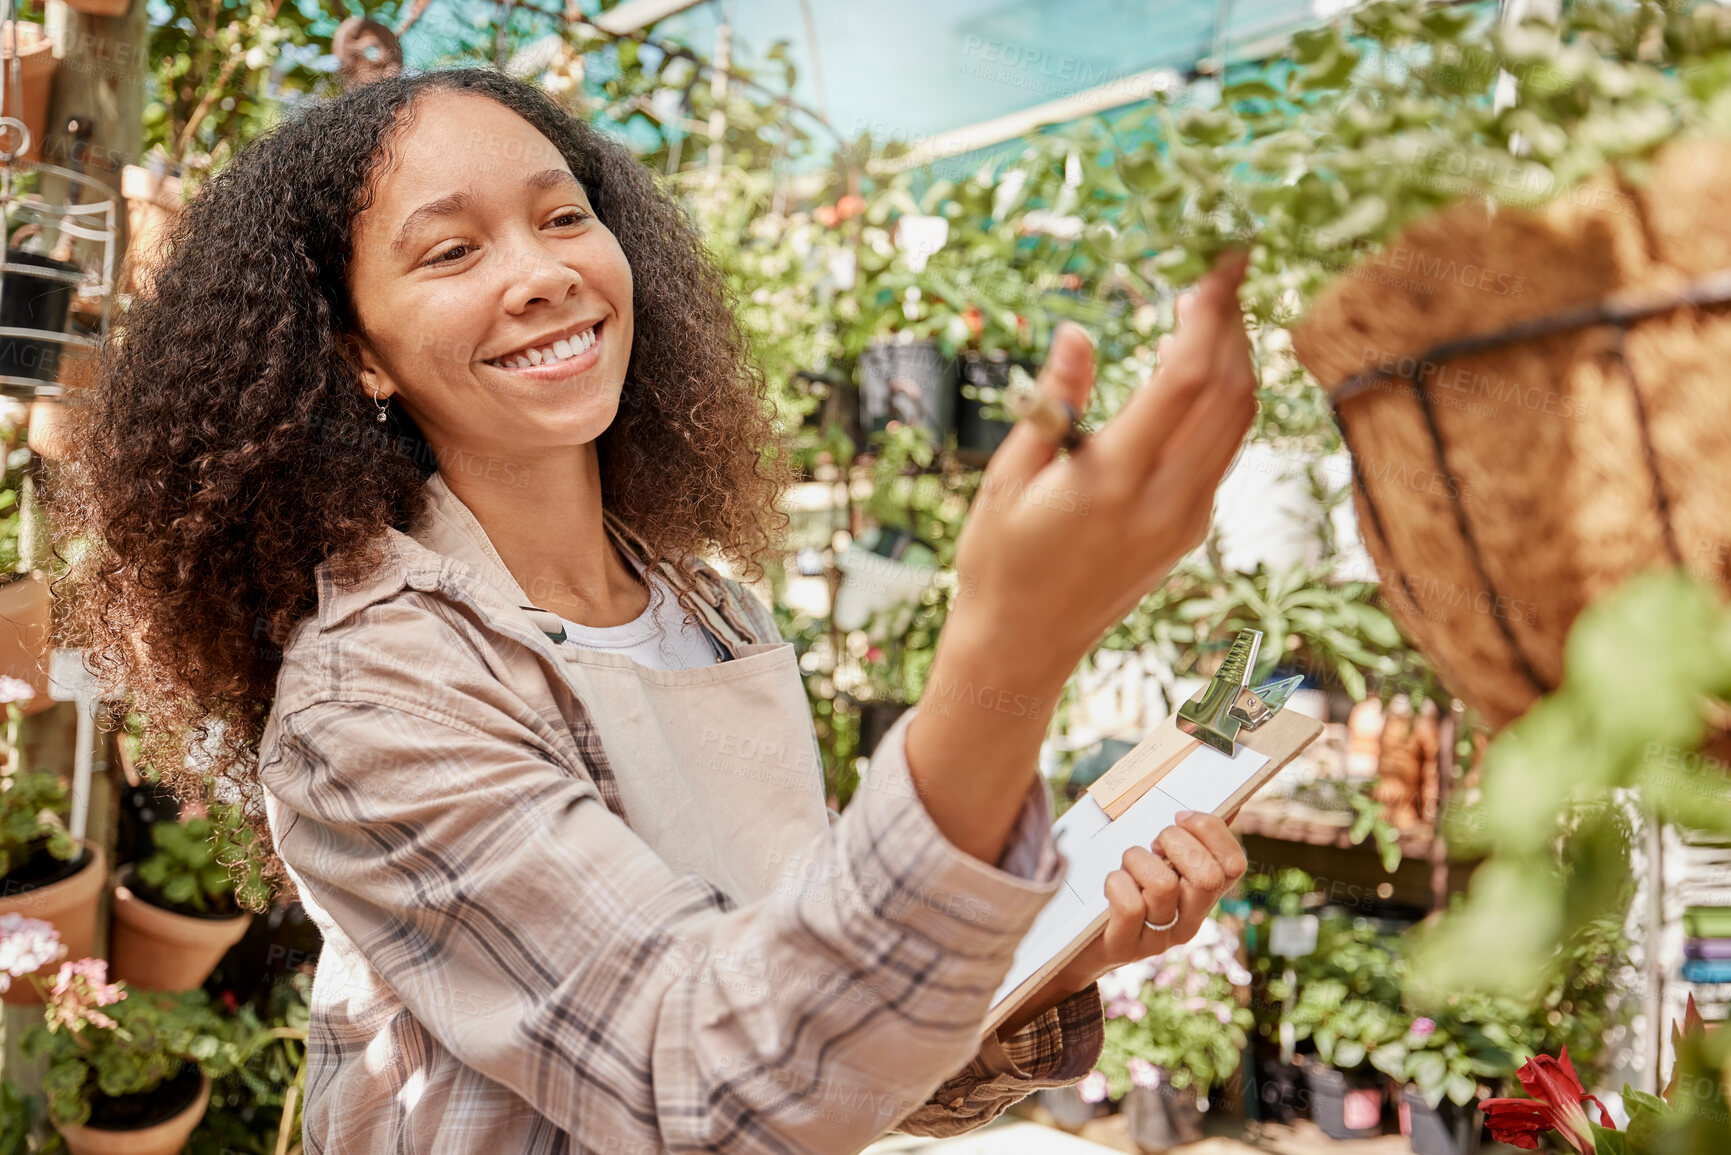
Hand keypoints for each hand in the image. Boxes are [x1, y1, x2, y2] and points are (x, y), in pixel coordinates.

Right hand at [943, 250, 1256, 691]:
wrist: (1023, 643)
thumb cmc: (999, 560)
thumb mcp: (1006, 477)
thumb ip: (1051, 404)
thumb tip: (1077, 334)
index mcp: (1113, 481)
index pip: (1186, 380)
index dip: (1210, 315)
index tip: (1213, 268)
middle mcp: (1165, 501)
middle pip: (1231, 393)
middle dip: (1233, 324)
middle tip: (1218, 274)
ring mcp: (1187, 518)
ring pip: (1238, 422)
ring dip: (1237, 360)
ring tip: (1211, 311)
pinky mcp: (1192, 529)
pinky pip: (1224, 449)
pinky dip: (1223, 399)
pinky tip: (1192, 372)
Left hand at [994, 811, 1248, 1038]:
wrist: (1079, 946)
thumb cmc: (1122, 889)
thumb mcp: (1159, 863)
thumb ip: (1190, 838)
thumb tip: (1232, 803)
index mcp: (1204, 897)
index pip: (1235, 865)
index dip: (1211, 831)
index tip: (1180, 817)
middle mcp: (1189, 920)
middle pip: (1208, 877)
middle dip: (1176, 843)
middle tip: (1154, 845)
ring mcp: (1159, 938)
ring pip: (1164, 886)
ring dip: (1138, 861)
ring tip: (1126, 865)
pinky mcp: (1126, 946)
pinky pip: (1131, 906)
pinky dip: (1117, 884)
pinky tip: (1112, 883)